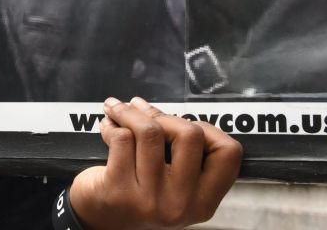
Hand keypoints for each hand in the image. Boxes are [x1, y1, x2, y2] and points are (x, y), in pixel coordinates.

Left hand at [68, 97, 241, 229]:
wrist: (98, 223)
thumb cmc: (139, 196)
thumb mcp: (176, 184)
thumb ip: (183, 153)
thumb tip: (161, 109)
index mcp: (203, 202)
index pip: (228, 153)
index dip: (211, 130)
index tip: (189, 124)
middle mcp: (180, 205)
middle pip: (190, 134)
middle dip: (165, 116)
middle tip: (147, 114)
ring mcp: (149, 200)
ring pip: (150, 131)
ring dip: (131, 112)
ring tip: (119, 109)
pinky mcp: (118, 192)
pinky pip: (122, 139)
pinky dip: (113, 125)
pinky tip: (108, 127)